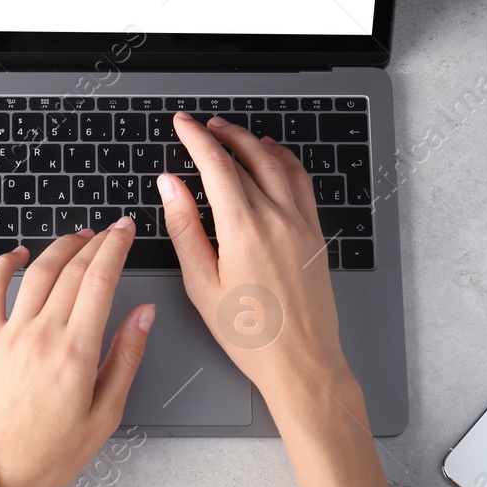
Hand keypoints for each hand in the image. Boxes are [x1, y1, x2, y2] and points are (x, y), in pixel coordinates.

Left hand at [0, 222, 153, 486]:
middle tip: (111, 231)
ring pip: (36, 273)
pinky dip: (4, 265)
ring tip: (78, 238)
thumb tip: (143, 314)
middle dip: (95, 242)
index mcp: (75, 353)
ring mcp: (8, 336)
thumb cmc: (49, 456)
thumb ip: (126, 357)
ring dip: (60, 248)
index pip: (100, 281)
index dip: (116, 248)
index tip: (126, 231)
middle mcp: (40, 336)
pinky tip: (19, 255)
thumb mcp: (105, 414)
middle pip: (71, 270)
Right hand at [160, 112, 358, 417]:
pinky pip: (301, 182)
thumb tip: (171, 186)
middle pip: (247, 158)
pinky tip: (274, 158)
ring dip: (253, 142)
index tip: (182, 124)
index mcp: (244, 229)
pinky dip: (284, 161)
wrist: (301, 362)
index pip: (216, 165)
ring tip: (233, 134)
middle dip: (221, 135)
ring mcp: (301, 224)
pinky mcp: (315, 235)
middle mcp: (277, 218)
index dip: (196, 139)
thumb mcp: (201, 284)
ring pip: (278, 164)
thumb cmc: (250, 334)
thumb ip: (184, 227)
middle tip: (201, 126)